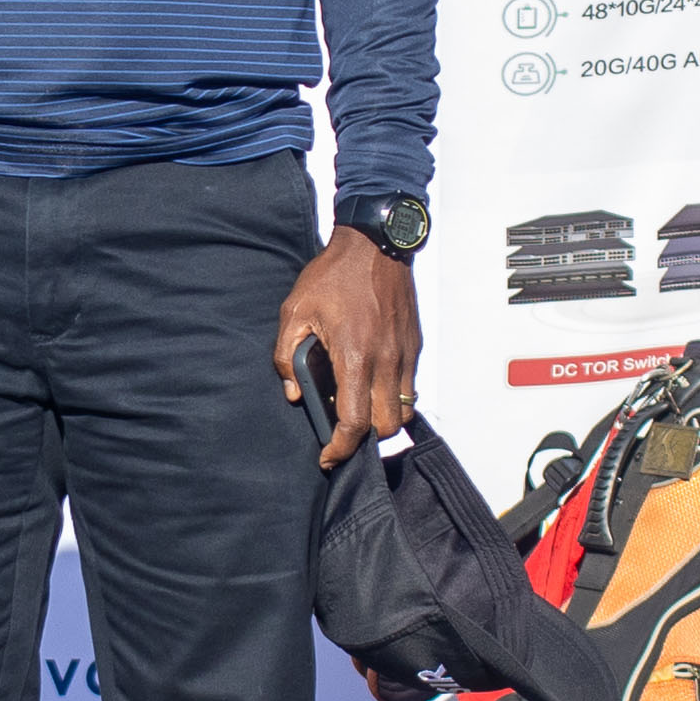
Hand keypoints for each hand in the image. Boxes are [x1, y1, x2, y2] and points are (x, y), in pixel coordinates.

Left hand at [274, 230, 420, 469]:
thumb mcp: (295, 311)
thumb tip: (294, 392)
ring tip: (358, 409)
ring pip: (403, 411)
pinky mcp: (413, 345)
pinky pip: (409, 387)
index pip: (355, 422)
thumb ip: (286, 357)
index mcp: (354, 356)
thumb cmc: (334, 275)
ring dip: (382, 420)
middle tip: (342, 434)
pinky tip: (370, 383)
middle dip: (364, 440)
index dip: (341, 448)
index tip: (328, 456)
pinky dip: (392, 397)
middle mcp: (385, 361)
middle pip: (386, 427)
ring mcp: (404, 354)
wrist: (375, 244)